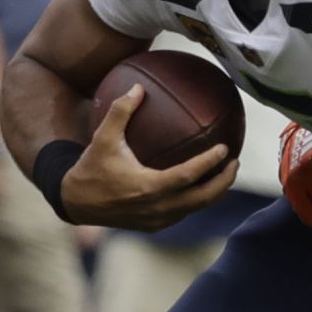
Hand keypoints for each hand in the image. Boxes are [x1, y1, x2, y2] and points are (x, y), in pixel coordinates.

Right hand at [61, 85, 236, 230]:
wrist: (75, 202)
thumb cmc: (92, 167)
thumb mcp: (103, 137)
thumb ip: (121, 111)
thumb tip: (139, 86)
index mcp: (148, 188)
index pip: (188, 176)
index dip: (209, 164)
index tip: (225, 149)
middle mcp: (157, 208)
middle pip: (203, 198)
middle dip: (224, 181)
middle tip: (235, 162)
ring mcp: (158, 220)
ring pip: (196, 207)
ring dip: (215, 191)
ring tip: (227, 172)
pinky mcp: (156, 225)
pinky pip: (185, 212)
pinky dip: (198, 199)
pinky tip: (204, 183)